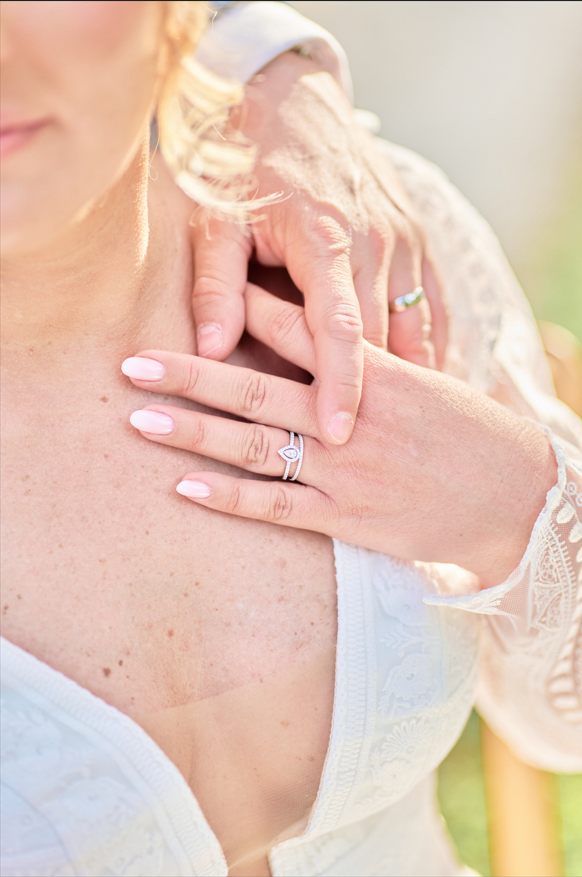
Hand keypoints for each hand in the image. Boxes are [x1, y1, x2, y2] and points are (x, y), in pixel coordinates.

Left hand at [123, 285, 553, 588]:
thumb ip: (358, 355)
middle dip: (191, 374)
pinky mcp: (347, 518)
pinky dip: (229, 498)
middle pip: (257, 387)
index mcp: (371, 369)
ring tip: (139, 419)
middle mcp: (350, 415)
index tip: (192, 299)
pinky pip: (277, 508)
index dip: (237, 314)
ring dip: (195, 431)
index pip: (295, 330)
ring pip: (256, 446)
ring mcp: (346, 469)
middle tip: (133, 363)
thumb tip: (304, 331)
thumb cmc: (464, 428)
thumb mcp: (420, 377)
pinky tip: (184, 488)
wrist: (512, 491)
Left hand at [189, 51, 447, 445]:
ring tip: (400, 430)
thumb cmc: (244, 165)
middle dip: (375, 396)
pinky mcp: (417, 236)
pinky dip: (427, 345)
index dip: (340, 387)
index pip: (341, 330)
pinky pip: (432, 304)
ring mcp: (405, 238)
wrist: (290, 99)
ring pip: (415, 325)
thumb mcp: (216, 221)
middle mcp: (377, 242)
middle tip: (362, 450)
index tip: (338, 435)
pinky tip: (423, 383)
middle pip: (383, 338)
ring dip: (410, 378)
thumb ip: (216, 286)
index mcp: (327, 239)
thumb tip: (210, 351)